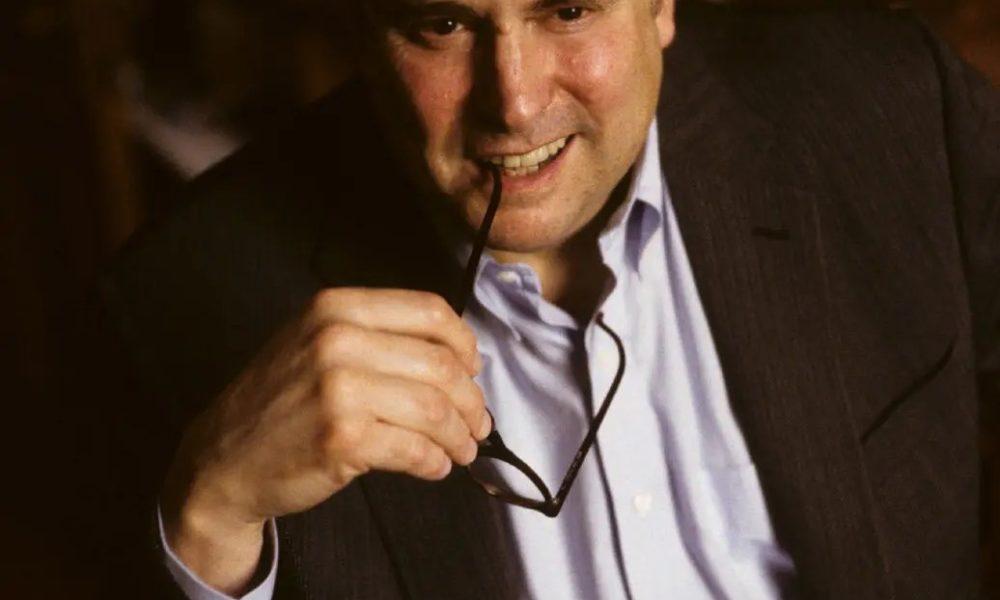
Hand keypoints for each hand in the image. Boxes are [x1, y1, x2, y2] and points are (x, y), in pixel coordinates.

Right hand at [160, 288, 489, 593]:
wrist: (222, 459)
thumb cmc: (280, 402)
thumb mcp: (316, 343)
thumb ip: (379, 337)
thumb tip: (460, 359)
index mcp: (337, 307)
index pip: (429, 310)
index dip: (464, 343)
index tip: (474, 369)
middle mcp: (337, 339)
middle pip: (441, 364)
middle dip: (471, 400)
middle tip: (478, 424)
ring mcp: (338, 389)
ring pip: (434, 408)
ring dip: (460, 435)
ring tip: (463, 450)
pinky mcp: (342, 438)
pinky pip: (415, 449)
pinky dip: (435, 461)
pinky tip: (435, 467)